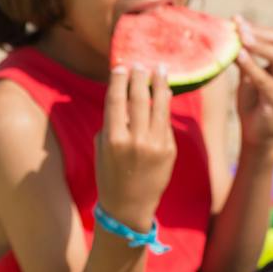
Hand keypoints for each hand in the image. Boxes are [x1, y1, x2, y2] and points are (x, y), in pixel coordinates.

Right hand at [94, 63, 175, 230]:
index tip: (122, 67)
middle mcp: (136, 140)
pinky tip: (164, 93)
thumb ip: (112, 124)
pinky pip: (166, 122)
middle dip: (140, 77)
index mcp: (114, 140)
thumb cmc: (110, 176)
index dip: (119, 81)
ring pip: (159, 105)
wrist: (129, 207)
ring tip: (159, 69)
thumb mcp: (103, 150)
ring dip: (159, 84)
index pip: (116, 101)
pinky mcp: (169, 150)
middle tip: (140, 64)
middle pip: (139, 99)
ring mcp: (155, 145)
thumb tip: (124, 99)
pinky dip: (164, 105)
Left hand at [232, 16, 272, 151]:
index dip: (259, 28)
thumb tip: (232, 31)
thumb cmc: (254, 104)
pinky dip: (252, 66)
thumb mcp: (249, 76)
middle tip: (238, 26)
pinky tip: (239, 56)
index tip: (237, 19)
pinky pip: (266, 79)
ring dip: (258, 46)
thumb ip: (245, 57)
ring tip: (239, 37)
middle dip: (259, 33)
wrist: (257, 136)